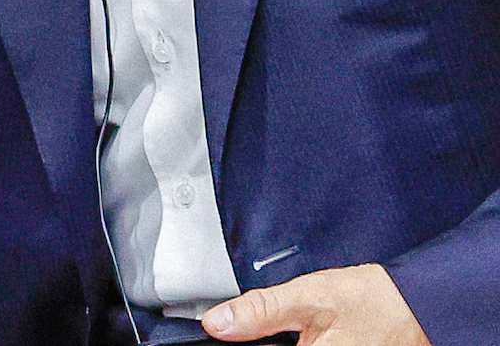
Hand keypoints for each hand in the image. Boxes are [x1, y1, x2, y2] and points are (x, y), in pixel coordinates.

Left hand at [204, 264, 426, 344]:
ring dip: (287, 340)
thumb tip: (218, 323)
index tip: (242, 334)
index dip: (250, 342)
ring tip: (309, 328)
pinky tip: (313, 334)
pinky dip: (305, 341)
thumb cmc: (376, 302)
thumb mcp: (310, 297)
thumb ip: (261, 311)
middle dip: (271, 340)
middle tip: (296, 325)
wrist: (421, 307)